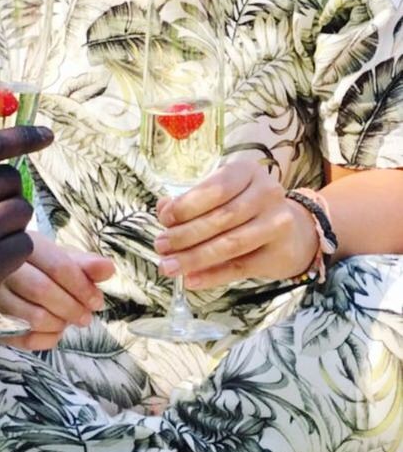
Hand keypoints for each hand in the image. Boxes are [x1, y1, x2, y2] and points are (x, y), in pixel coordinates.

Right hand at [0, 233, 112, 350]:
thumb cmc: (40, 264)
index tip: (97, 301)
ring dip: (59, 323)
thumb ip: (86, 264)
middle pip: (42, 291)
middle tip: (86, 317)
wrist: (2, 272)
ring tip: (69, 321)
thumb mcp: (62, 257)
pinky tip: (54, 332)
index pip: (58, 266)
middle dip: (72, 308)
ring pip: (32, 317)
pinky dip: (45, 340)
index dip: (82, 287)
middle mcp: (4, 267)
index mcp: (26, 244)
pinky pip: (21, 338)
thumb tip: (109, 269)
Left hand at [153, 155, 318, 288]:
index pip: (216, 188)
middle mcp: (267, 193)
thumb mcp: (220, 195)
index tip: (164, 219)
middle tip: (161, 246)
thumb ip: (191, 201)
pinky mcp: (280, 253)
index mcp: (247, 171)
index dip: (187, 205)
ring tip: (169, 266)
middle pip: (221, 218)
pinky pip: (241, 267)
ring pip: (230, 244)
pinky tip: (191, 280)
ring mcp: (277, 223)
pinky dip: (212, 276)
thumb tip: (163, 209)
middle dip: (185, 235)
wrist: (290, 231)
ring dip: (194, 258)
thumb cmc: (245, 207)